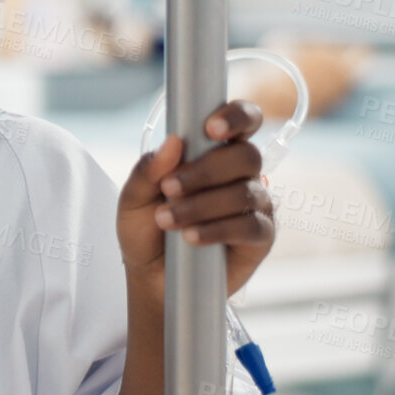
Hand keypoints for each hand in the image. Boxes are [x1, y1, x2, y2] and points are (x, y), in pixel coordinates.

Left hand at [118, 99, 274, 297]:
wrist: (151, 278)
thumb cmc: (146, 231)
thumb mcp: (133, 200)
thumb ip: (147, 171)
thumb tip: (173, 142)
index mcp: (214, 153)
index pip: (243, 121)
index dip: (236, 116)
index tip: (210, 128)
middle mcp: (241, 174)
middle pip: (246, 155)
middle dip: (205, 170)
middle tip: (169, 188)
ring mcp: (255, 205)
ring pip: (246, 193)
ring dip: (202, 205)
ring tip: (167, 220)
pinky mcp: (260, 238)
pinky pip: (251, 227)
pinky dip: (218, 230)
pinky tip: (192, 237)